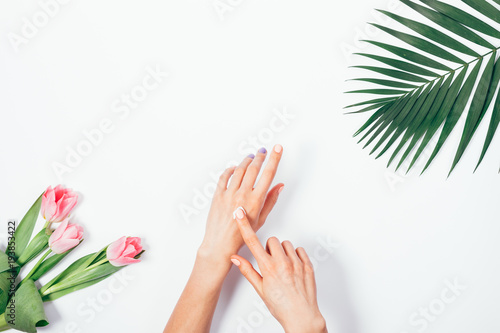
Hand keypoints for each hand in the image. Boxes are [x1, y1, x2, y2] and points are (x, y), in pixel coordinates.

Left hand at [198, 145, 283, 269]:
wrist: (220, 244)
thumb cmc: (242, 235)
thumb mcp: (261, 219)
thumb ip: (270, 200)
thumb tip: (279, 186)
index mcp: (256, 200)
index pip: (268, 174)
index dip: (274, 159)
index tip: (278, 149)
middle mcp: (242, 195)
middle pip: (253, 168)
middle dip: (260, 156)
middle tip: (263, 151)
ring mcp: (229, 194)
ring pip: (239, 170)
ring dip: (246, 161)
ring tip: (251, 157)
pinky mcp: (217, 195)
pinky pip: (224, 177)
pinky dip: (230, 170)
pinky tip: (235, 168)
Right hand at [231, 207, 327, 332]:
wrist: (301, 316)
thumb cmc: (280, 306)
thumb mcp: (260, 289)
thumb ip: (248, 270)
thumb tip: (235, 258)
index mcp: (268, 268)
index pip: (252, 242)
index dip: (244, 225)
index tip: (239, 213)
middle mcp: (282, 263)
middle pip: (272, 240)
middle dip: (269, 248)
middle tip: (270, 262)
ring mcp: (296, 263)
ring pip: (286, 244)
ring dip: (282, 251)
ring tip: (283, 266)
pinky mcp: (307, 265)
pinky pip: (299, 250)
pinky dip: (295, 255)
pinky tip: (293, 267)